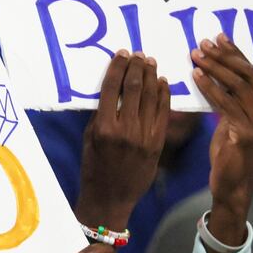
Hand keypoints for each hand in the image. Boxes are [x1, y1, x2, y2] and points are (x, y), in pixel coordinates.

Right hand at [74, 51, 169, 231]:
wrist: (111, 197)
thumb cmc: (94, 167)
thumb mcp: (89, 138)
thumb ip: (100, 113)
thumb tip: (112, 88)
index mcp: (104, 127)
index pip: (112, 88)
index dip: (118, 67)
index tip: (121, 54)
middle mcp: (126, 130)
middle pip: (134, 88)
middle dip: (137, 67)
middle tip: (138, 55)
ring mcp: (145, 137)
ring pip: (152, 98)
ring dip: (152, 76)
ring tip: (150, 63)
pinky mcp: (157, 143)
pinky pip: (164, 113)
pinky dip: (164, 95)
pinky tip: (162, 83)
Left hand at [193, 34, 252, 250]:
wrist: (233, 185)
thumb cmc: (232, 153)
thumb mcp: (237, 122)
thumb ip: (234, 101)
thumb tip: (217, 72)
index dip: (236, 54)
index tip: (218, 38)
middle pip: (247, 75)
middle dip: (224, 56)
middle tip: (203, 44)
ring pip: (236, 86)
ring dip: (213, 68)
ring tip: (195, 56)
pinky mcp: (247, 134)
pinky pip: (225, 104)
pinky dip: (209, 88)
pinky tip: (195, 77)